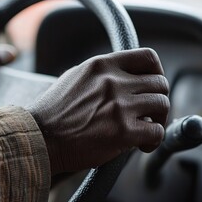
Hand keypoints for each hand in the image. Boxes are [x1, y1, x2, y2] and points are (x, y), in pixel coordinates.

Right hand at [29, 48, 169, 174]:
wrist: (39, 138)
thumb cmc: (53, 112)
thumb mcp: (74, 78)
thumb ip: (101, 74)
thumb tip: (124, 76)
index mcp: (101, 66)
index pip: (147, 57)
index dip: (157, 72)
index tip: (153, 85)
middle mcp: (113, 82)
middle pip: (159, 83)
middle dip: (159, 99)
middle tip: (151, 112)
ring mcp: (119, 106)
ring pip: (162, 105)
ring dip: (159, 119)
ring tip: (148, 128)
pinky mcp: (122, 131)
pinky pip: (156, 131)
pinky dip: (155, 139)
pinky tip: (143, 144)